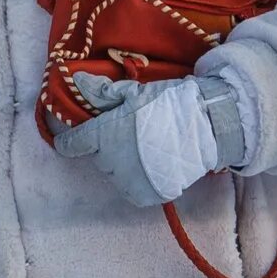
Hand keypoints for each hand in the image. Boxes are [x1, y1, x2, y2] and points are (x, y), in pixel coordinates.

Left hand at [52, 73, 243, 206]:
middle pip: (99, 158)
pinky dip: (139, 182)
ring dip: (124, 166)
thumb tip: (77, 82)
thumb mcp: (134, 92)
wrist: (205, 127)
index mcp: (102, 135)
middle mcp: (110, 162)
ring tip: (147, 150)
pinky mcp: (146, 196)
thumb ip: (102, 93)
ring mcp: (128, 182)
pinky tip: (154, 166)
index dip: (70, 142)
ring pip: (115, 175)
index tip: (71, 142)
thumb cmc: (168, 105)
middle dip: (109, 148)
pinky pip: (133, 191)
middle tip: (133, 136)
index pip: (72, 144)